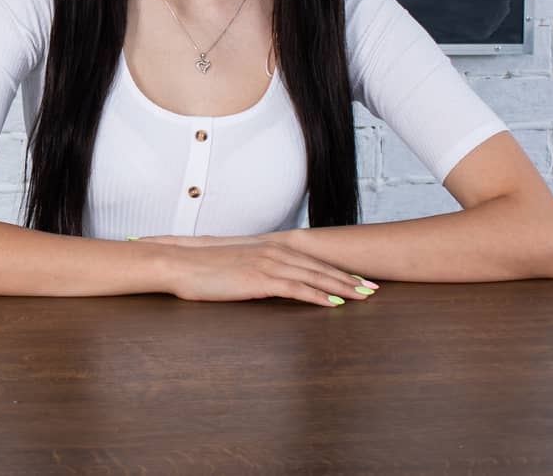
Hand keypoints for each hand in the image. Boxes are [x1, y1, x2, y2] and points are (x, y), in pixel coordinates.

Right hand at [139, 232, 374, 306]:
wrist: (179, 264)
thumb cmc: (199, 268)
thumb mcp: (231, 265)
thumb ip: (251, 269)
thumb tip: (261, 279)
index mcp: (266, 248)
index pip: (309, 258)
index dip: (334, 268)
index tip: (355, 277)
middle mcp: (272, 252)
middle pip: (319, 266)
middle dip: (348, 277)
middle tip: (373, 287)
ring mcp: (267, 264)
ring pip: (314, 276)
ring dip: (342, 287)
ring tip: (364, 296)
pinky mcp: (260, 279)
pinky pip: (297, 289)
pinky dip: (319, 296)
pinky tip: (335, 304)